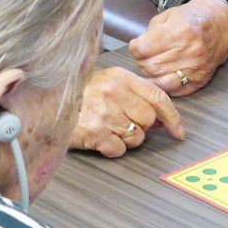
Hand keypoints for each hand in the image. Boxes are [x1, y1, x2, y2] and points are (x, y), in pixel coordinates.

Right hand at [71, 66, 186, 156]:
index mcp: (121, 78)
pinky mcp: (95, 133)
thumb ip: (137, 94)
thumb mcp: (110, 83)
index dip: (172, 117)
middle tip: (123, 123)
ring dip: (126, 139)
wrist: (49, 105)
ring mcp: (104, 113)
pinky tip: (101, 138)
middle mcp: (113, 93)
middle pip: (149, 120)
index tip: (178, 132)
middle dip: (141, 127)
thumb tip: (162, 117)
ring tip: (108, 128)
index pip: (158, 97)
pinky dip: (112, 149)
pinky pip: (119, 149)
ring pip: (136, 138)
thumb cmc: (81, 96)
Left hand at [130, 0, 227, 95]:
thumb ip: (151, 31)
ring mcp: (196, 68)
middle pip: (149, 66)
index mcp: (179, 31)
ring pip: (159, 80)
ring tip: (154, 65)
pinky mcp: (200, 80)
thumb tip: (138, 49)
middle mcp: (189, 51)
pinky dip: (165, 85)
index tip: (137, 46)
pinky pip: (175, 90)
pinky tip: (164, 75)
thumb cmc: (192, 18)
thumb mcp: (169, 15)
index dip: (135, 48)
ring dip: (151, 74)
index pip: (143, 49)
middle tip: (144, 56)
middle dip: (141, 61)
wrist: (221, 24)